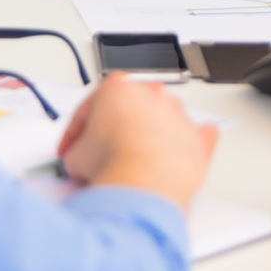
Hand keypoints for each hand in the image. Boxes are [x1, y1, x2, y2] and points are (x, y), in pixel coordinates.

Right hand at [58, 73, 216, 211]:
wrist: (143, 183)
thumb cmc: (113, 162)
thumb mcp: (75, 156)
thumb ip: (78, 149)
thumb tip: (80, 159)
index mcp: (118, 87)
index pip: (90, 108)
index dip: (76, 133)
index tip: (73, 148)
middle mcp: (151, 94)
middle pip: (128, 109)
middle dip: (115, 130)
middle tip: (102, 153)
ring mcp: (177, 113)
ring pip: (161, 119)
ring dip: (148, 136)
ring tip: (132, 162)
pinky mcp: (197, 138)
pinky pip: (197, 135)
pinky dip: (189, 142)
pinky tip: (178, 150)